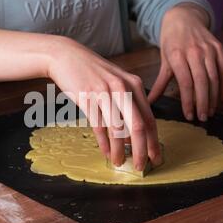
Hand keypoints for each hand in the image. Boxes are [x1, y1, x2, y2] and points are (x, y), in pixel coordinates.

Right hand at [47, 36, 161, 169]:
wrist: (66, 56)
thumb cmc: (92, 71)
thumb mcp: (116, 81)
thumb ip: (128, 102)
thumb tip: (135, 132)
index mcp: (134, 85)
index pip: (150, 118)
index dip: (154, 141)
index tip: (156, 156)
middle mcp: (122, 88)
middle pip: (138, 126)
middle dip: (142, 150)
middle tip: (141, 166)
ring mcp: (104, 93)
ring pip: (118, 129)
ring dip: (120, 150)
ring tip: (119, 162)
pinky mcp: (87, 98)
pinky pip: (99, 126)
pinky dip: (104, 142)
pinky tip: (106, 152)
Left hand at [148, 3, 222, 120]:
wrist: (183, 17)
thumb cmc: (171, 42)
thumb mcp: (164, 61)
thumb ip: (160, 84)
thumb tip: (148, 102)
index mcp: (177, 56)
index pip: (185, 83)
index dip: (188, 101)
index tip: (189, 116)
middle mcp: (194, 52)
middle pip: (201, 82)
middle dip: (202, 103)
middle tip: (202, 118)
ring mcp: (208, 49)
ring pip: (214, 77)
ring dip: (213, 97)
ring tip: (210, 111)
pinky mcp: (219, 48)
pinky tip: (222, 99)